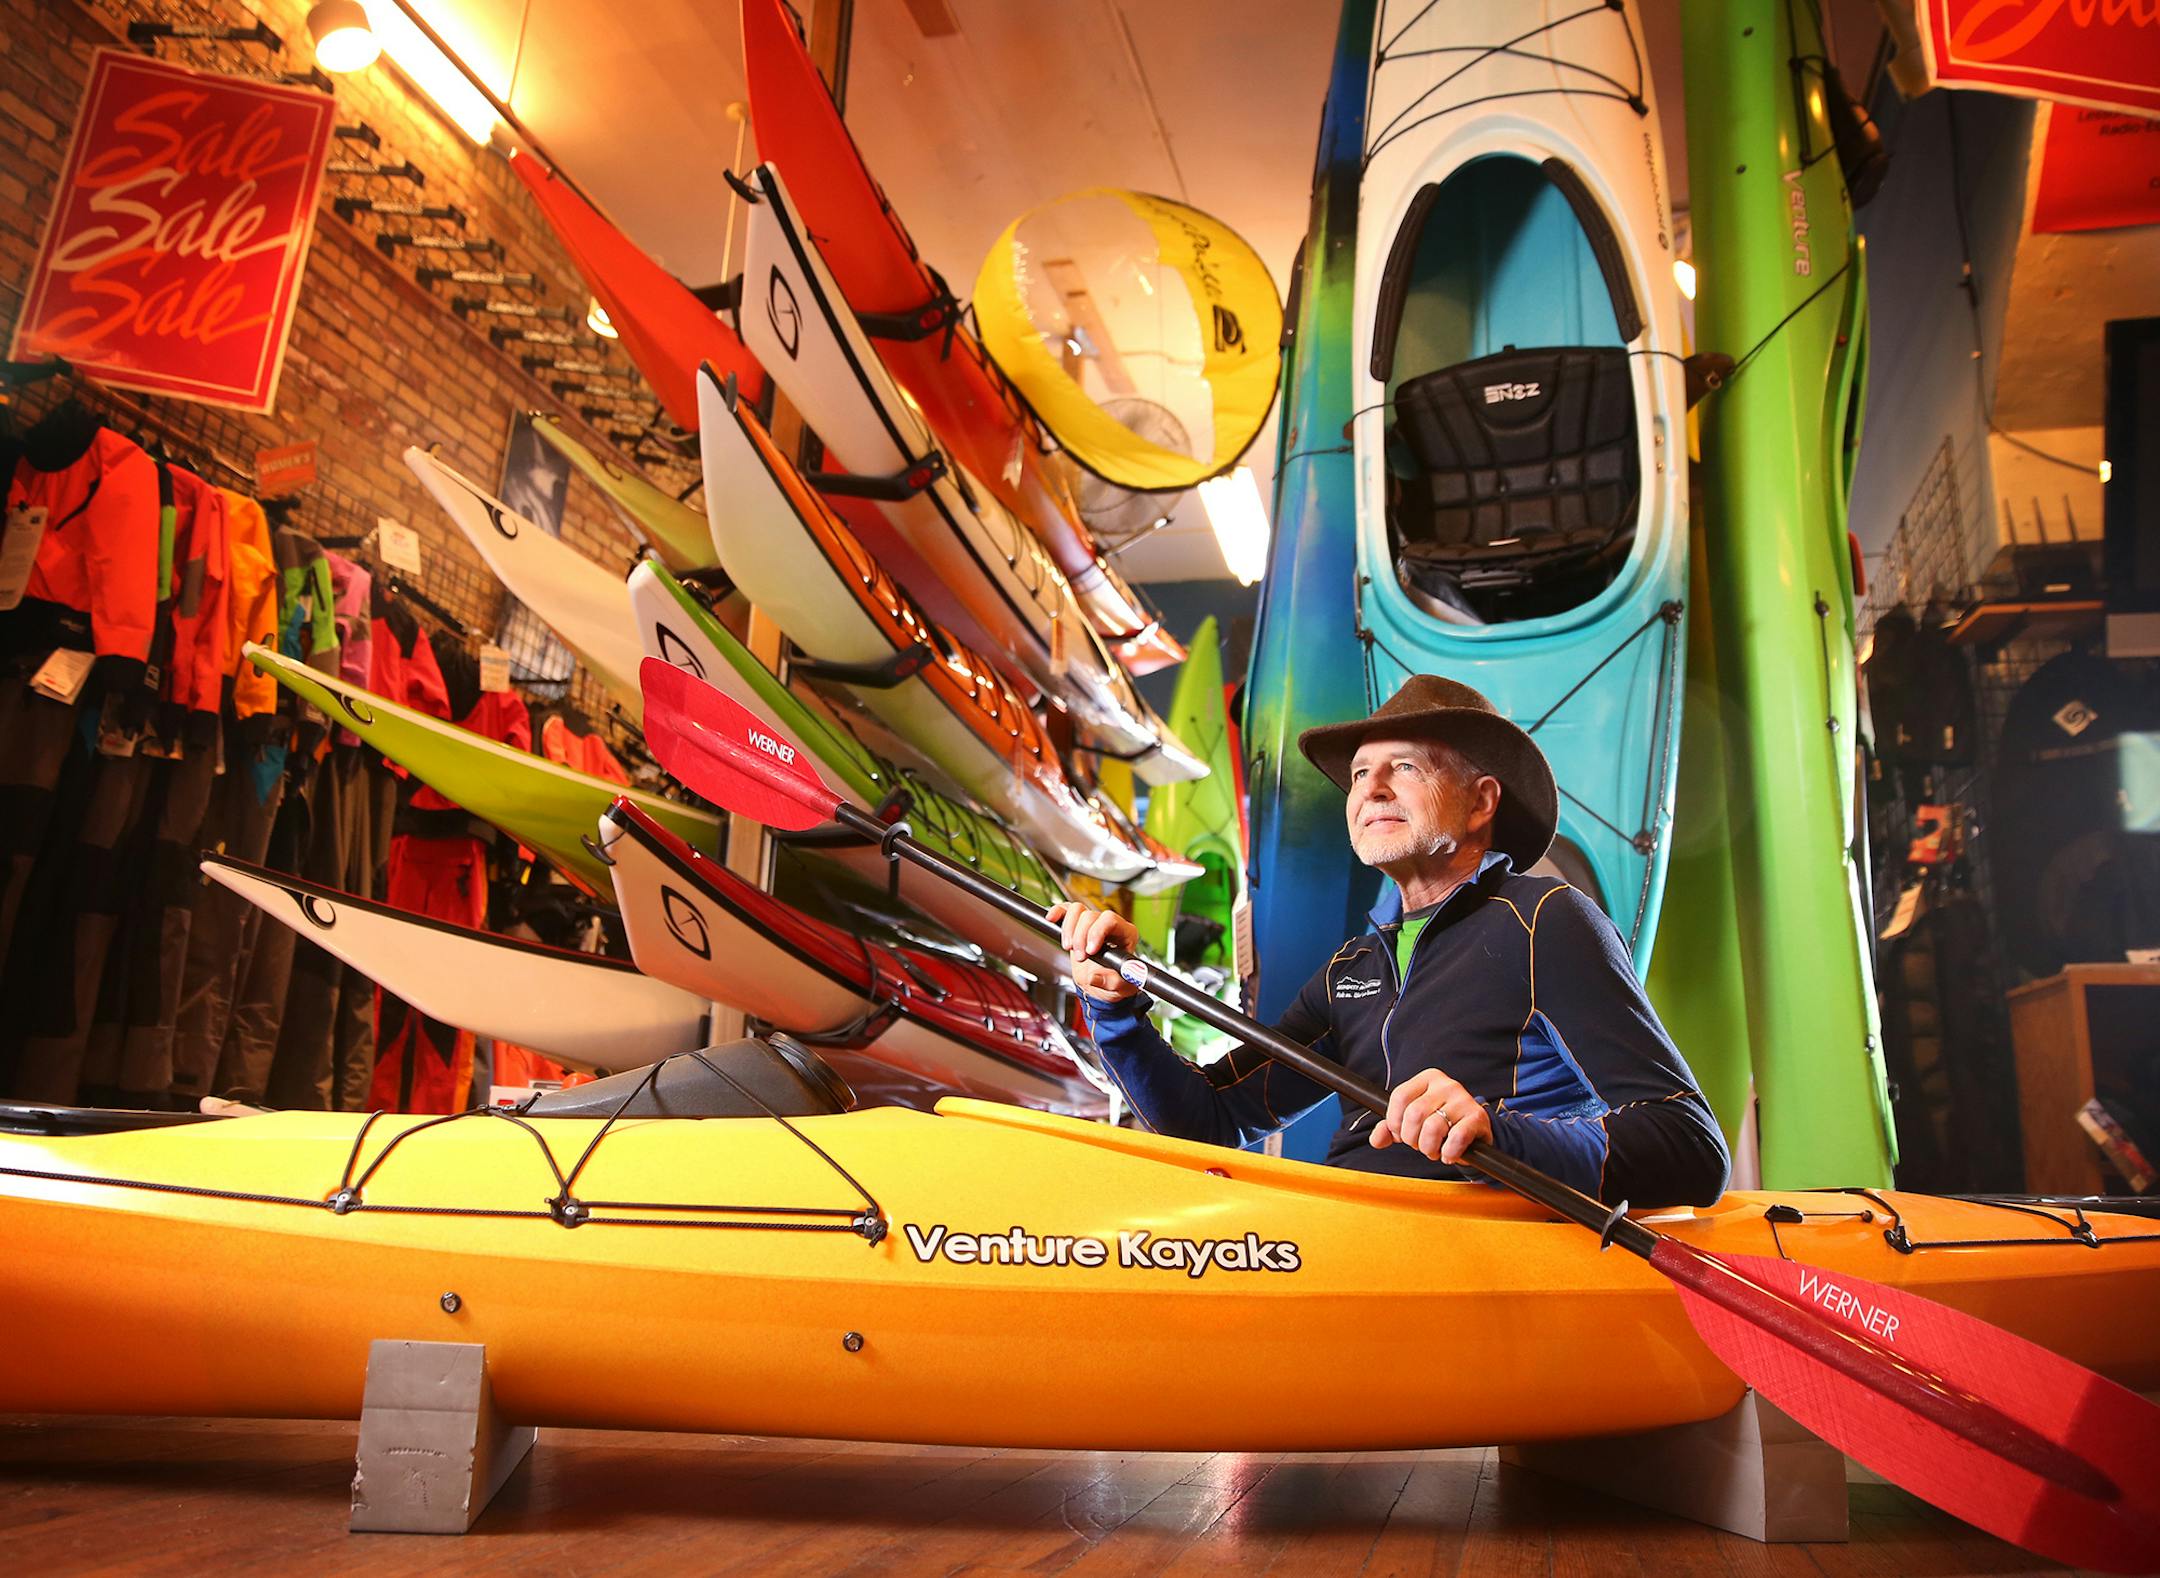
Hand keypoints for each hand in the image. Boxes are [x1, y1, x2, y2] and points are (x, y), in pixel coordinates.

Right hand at [1045, 900, 1138, 1002]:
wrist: (1103, 983)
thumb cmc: (1117, 981)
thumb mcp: (1120, 988)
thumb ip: (1110, 983)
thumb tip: (1094, 977)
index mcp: (1126, 934)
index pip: (1111, 920)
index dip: (1097, 933)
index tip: (1090, 951)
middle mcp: (1110, 924)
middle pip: (1091, 916)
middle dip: (1080, 937)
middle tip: (1080, 957)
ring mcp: (1093, 923)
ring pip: (1078, 910)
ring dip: (1069, 929)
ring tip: (1069, 947)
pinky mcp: (1078, 924)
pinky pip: (1067, 910)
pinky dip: (1058, 912)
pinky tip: (1052, 919)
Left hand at [1371, 1068, 1490, 1164]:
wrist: (1475, 1133)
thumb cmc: (1440, 1124)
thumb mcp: (1413, 1122)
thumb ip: (1391, 1129)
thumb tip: (1376, 1140)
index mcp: (1427, 1079)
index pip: (1400, 1096)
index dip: (1394, 1121)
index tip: (1400, 1134)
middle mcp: (1446, 1084)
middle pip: (1414, 1113)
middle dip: (1412, 1139)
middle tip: (1420, 1145)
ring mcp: (1463, 1099)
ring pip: (1433, 1127)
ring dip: (1429, 1148)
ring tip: (1434, 1151)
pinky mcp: (1477, 1117)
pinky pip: (1456, 1137)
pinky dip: (1448, 1152)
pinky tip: (1449, 1155)